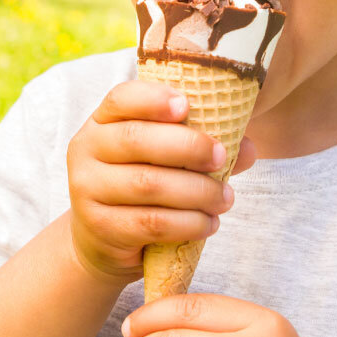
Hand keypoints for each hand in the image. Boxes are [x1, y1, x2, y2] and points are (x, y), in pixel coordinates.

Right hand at [66, 80, 257, 284]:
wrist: (102, 239)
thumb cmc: (144, 182)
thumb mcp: (165, 158)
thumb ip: (203, 146)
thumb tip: (250, 148)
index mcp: (103, 120)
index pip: (122, 98)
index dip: (154, 98)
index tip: (187, 105)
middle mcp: (87, 149)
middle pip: (136, 139)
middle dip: (188, 147)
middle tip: (221, 158)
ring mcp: (87, 189)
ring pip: (148, 184)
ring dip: (197, 191)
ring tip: (225, 198)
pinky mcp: (100, 227)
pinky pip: (151, 222)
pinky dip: (188, 223)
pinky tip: (209, 223)